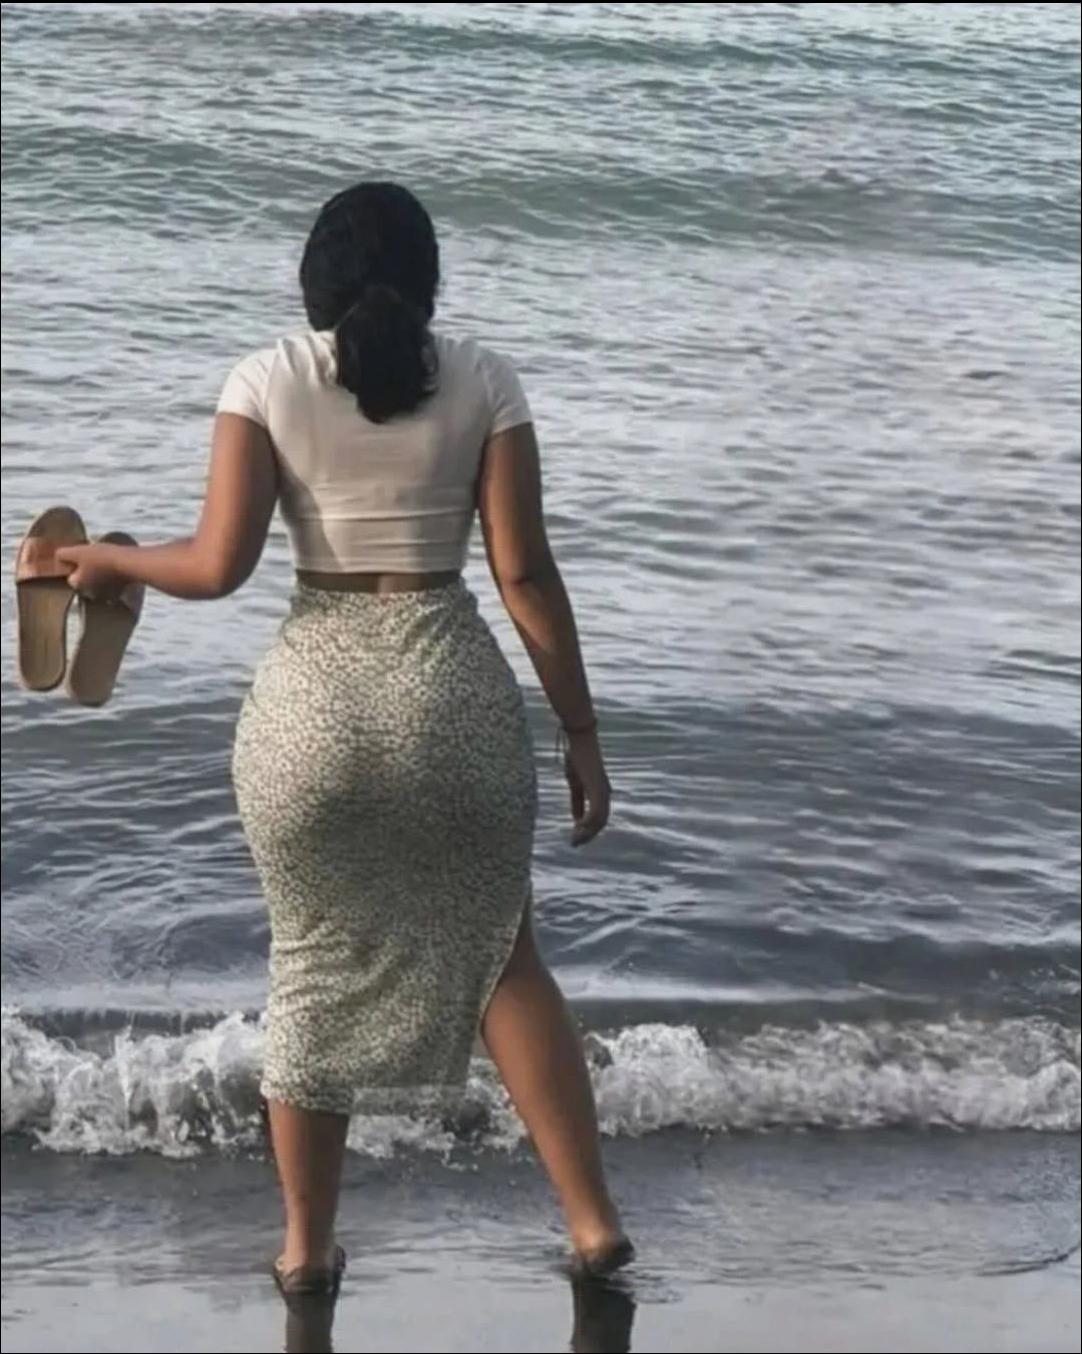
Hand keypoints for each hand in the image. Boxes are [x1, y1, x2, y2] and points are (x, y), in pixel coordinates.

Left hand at [55, 543, 124, 600]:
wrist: (129, 562)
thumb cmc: (101, 557)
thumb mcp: (77, 551)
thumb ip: (62, 554)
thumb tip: (57, 556)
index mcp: (77, 584)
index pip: (71, 576)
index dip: (75, 565)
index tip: (82, 557)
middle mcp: (89, 594)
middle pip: (85, 581)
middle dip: (88, 571)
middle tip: (95, 558)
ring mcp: (105, 595)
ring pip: (98, 583)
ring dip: (100, 575)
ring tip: (107, 562)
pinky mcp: (119, 593)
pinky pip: (112, 586)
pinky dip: (112, 579)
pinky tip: (117, 568)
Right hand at [564, 730, 610, 846]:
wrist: (579, 740)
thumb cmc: (576, 758)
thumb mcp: (574, 783)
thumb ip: (577, 801)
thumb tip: (577, 820)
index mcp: (600, 792)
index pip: (599, 818)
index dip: (589, 831)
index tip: (576, 839)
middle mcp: (605, 793)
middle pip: (601, 822)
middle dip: (588, 835)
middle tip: (574, 844)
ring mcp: (602, 791)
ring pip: (600, 820)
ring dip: (587, 832)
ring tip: (574, 840)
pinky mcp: (596, 788)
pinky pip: (595, 812)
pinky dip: (587, 822)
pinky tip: (577, 827)